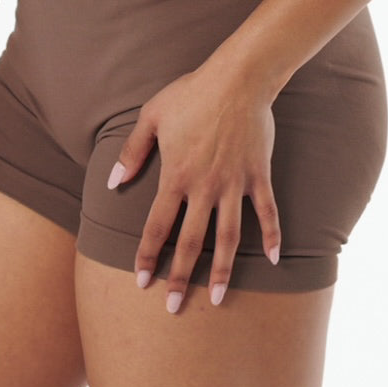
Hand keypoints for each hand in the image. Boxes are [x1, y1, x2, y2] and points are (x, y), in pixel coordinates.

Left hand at [106, 64, 280, 311]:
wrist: (238, 78)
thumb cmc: (192, 92)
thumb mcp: (152, 115)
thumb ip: (132, 151)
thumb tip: (113, 181)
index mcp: (175, 174)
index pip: (157, 225)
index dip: (147, 255)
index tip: (141, 282)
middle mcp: (204, 186)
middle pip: (190, 241)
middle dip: (181, 277)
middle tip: (174, 308)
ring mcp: (233, 183)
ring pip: (228, 237)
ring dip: (223, 270)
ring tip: (219, 299)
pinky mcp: (258, 175)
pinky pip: (267, 212)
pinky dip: (272, 236)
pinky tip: (274, 260)